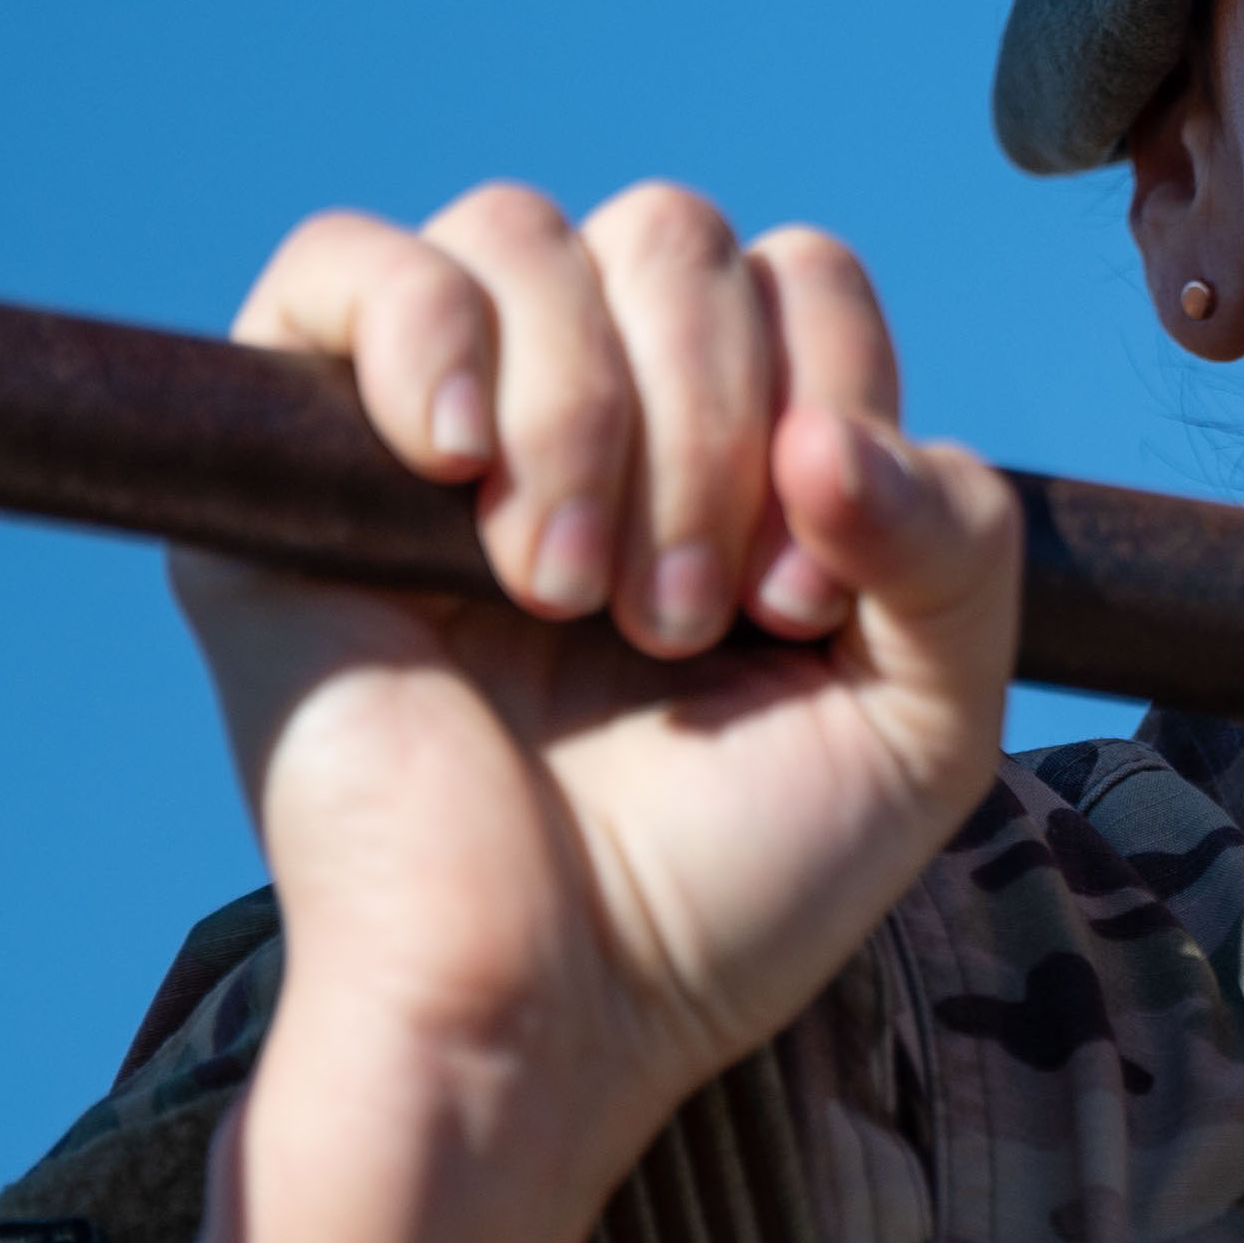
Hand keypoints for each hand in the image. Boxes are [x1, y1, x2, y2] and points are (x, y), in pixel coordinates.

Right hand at [161, 182, 1018, 1242]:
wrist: (544, 1010)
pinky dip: (420, 329)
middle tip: (673, 618)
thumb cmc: (724, 885)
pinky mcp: (286, 464)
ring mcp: (437, 428)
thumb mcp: (924, 721)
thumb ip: (957, 552)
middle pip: (673, 233)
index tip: (799, 608)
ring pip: (522, 232)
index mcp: (736, 449)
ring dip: (581, 413)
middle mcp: (592, 410)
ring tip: (564, 594)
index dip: (831, 397)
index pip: (804, 279)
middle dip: (705, 418)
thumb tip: (829, 429)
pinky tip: (454, 461)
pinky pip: (344, 263)